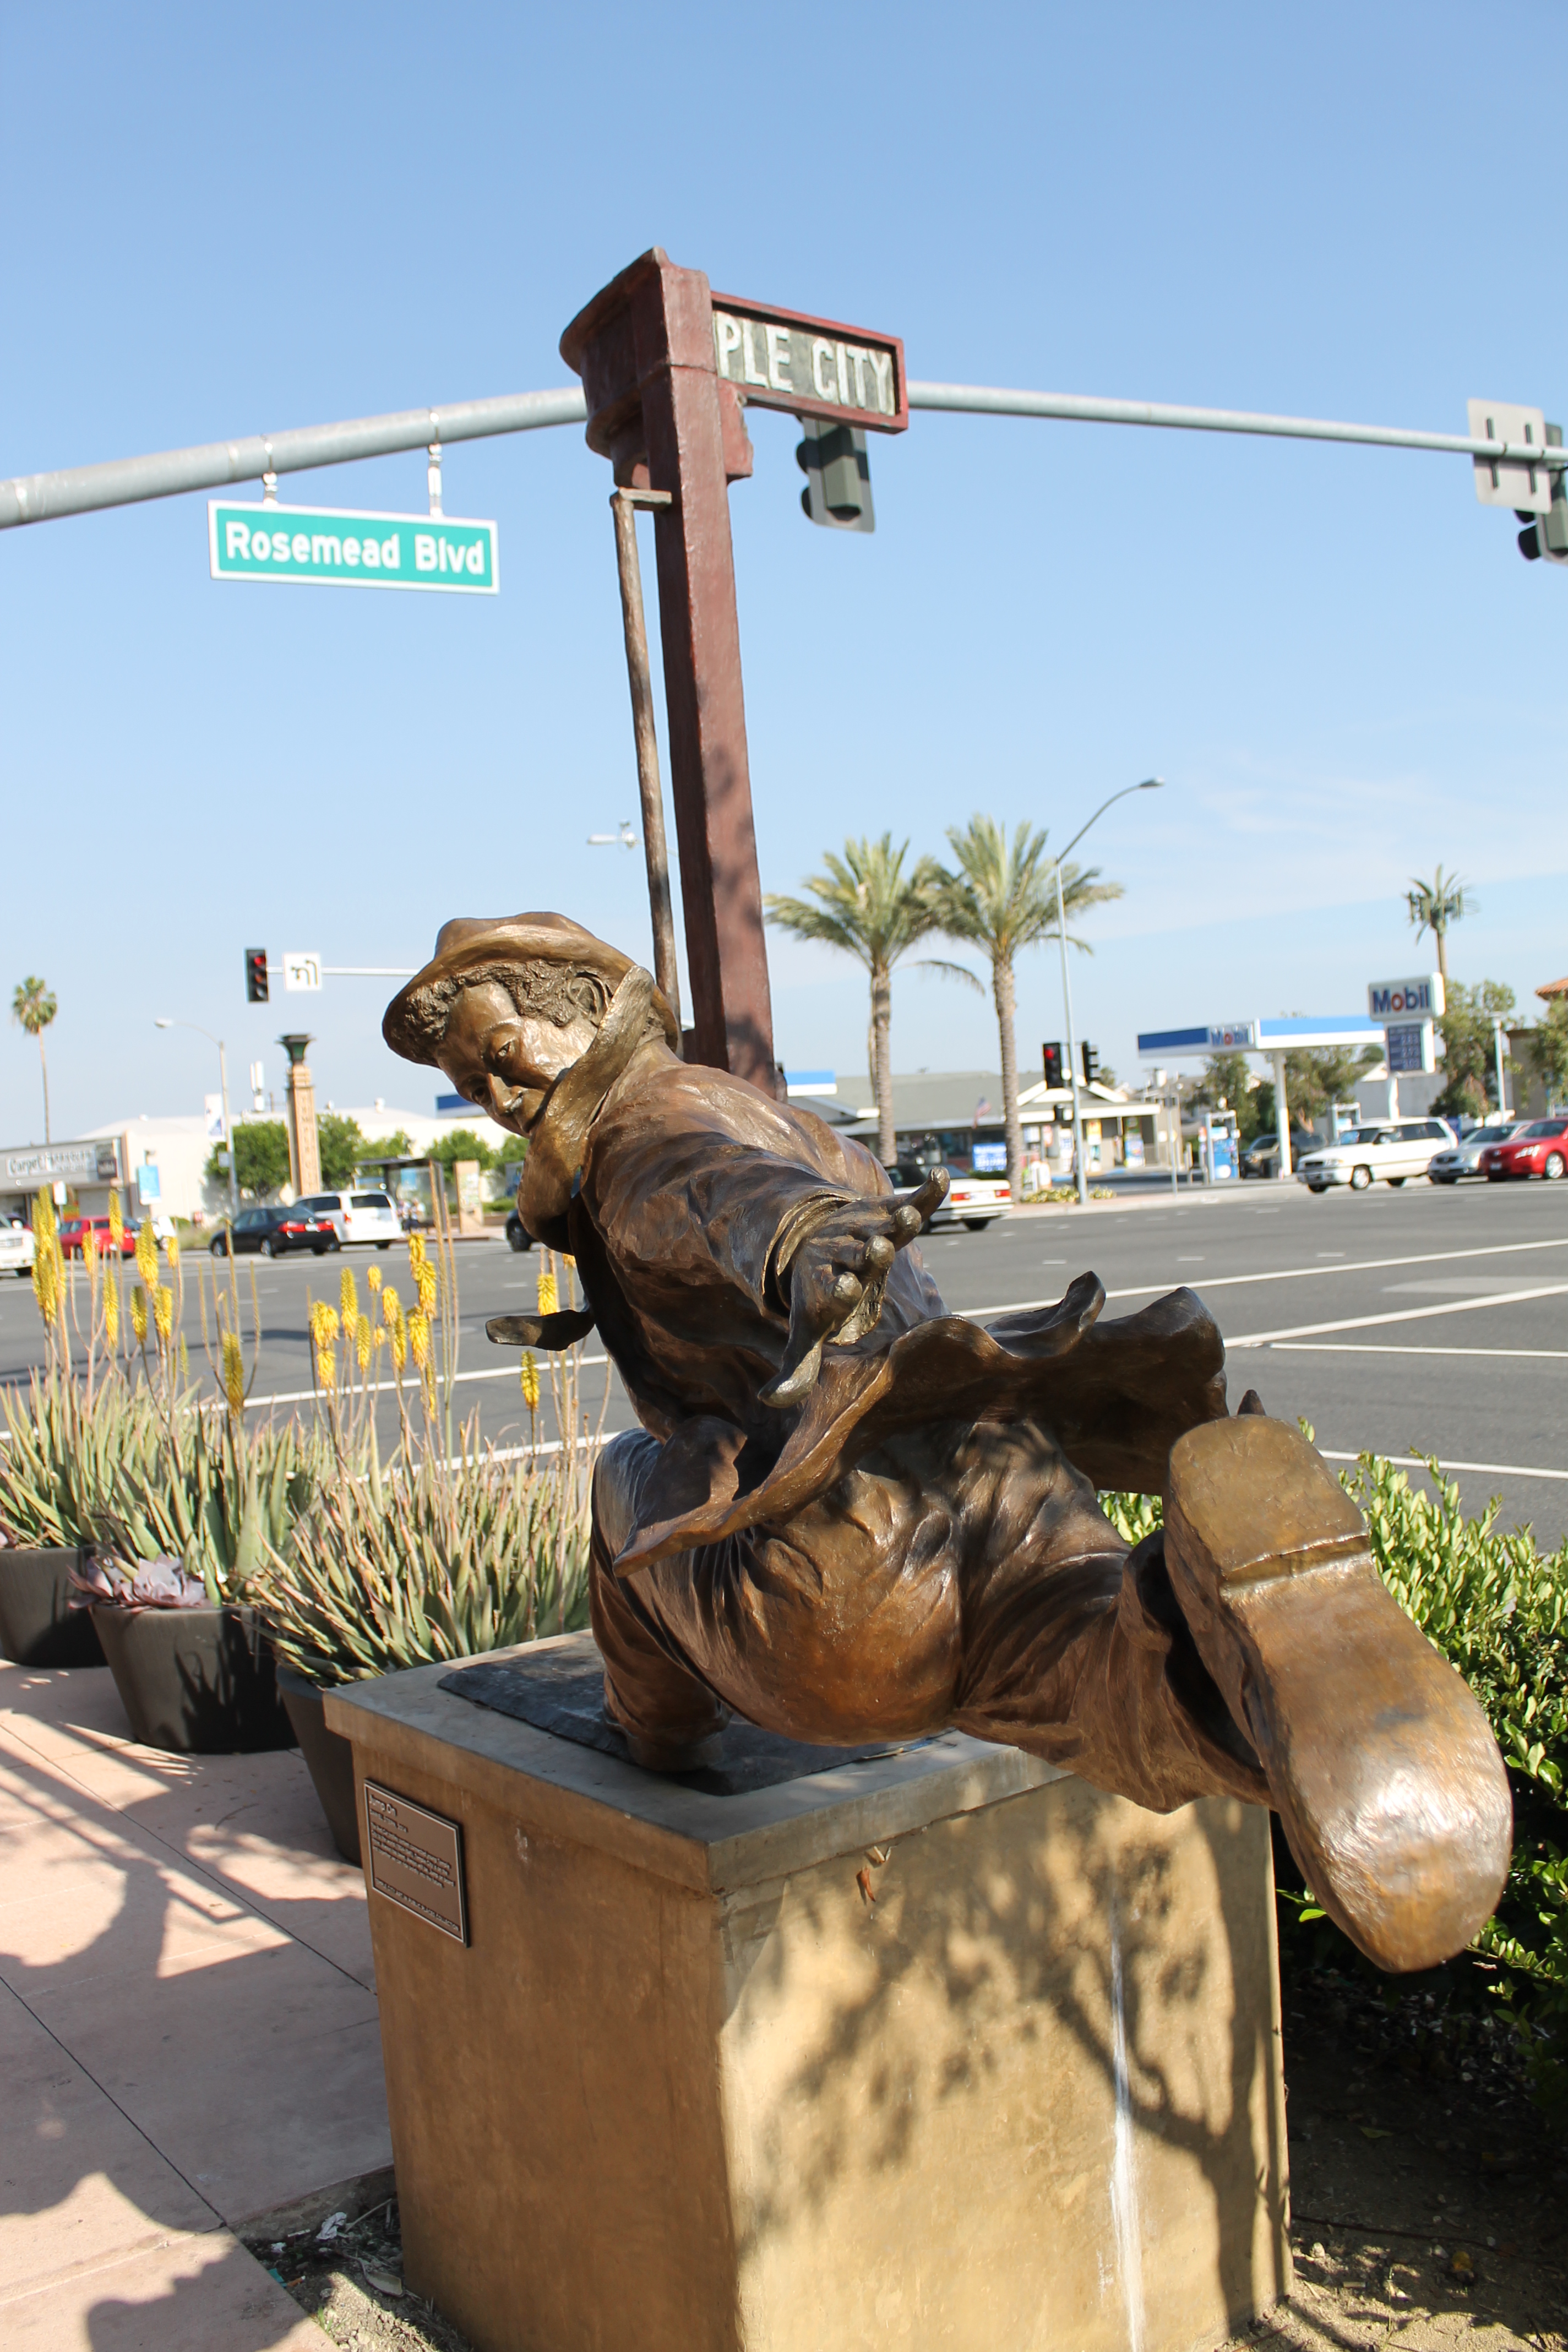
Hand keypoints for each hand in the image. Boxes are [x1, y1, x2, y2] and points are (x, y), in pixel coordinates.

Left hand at [760, 1170, 947, 1408]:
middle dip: (870, 1253)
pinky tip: (940, 1176)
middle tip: (878, 1248)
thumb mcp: (806, 1334)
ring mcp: (867, 1232)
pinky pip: (910, 1202)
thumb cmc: (817, 1297)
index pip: (833, 1289)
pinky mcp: (886, 1213)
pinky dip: (925, 1192)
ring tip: (909, 1216)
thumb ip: (796, 1368)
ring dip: (897, 1222)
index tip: (844, 1287)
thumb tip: (771, 1401)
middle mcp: (847, 1256)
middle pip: (860, 1255)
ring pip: (884, 1227)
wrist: (812, 1242)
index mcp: (828, 1286)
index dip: (838, 1289)